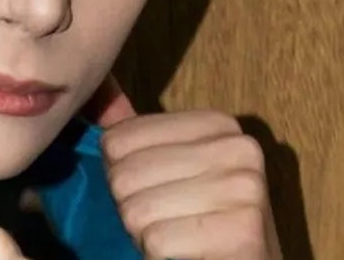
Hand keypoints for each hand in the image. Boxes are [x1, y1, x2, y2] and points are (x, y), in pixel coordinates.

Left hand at [93, 77, 279, 259]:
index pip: (118, 140)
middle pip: (125, 175)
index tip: (151, 192)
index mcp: (218, 124)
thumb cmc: (203, 223)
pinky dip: (157, 256)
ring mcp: (246, 189)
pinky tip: (183, 255)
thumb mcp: (174, 169)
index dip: (119, 176)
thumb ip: (139, 138)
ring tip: (174, 238)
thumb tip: (97, 100)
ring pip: (137, 212)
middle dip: (131, 208)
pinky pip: (157, 242)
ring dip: (144, 235)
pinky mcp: (244, 234)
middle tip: (162, 222)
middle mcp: (239, 148)